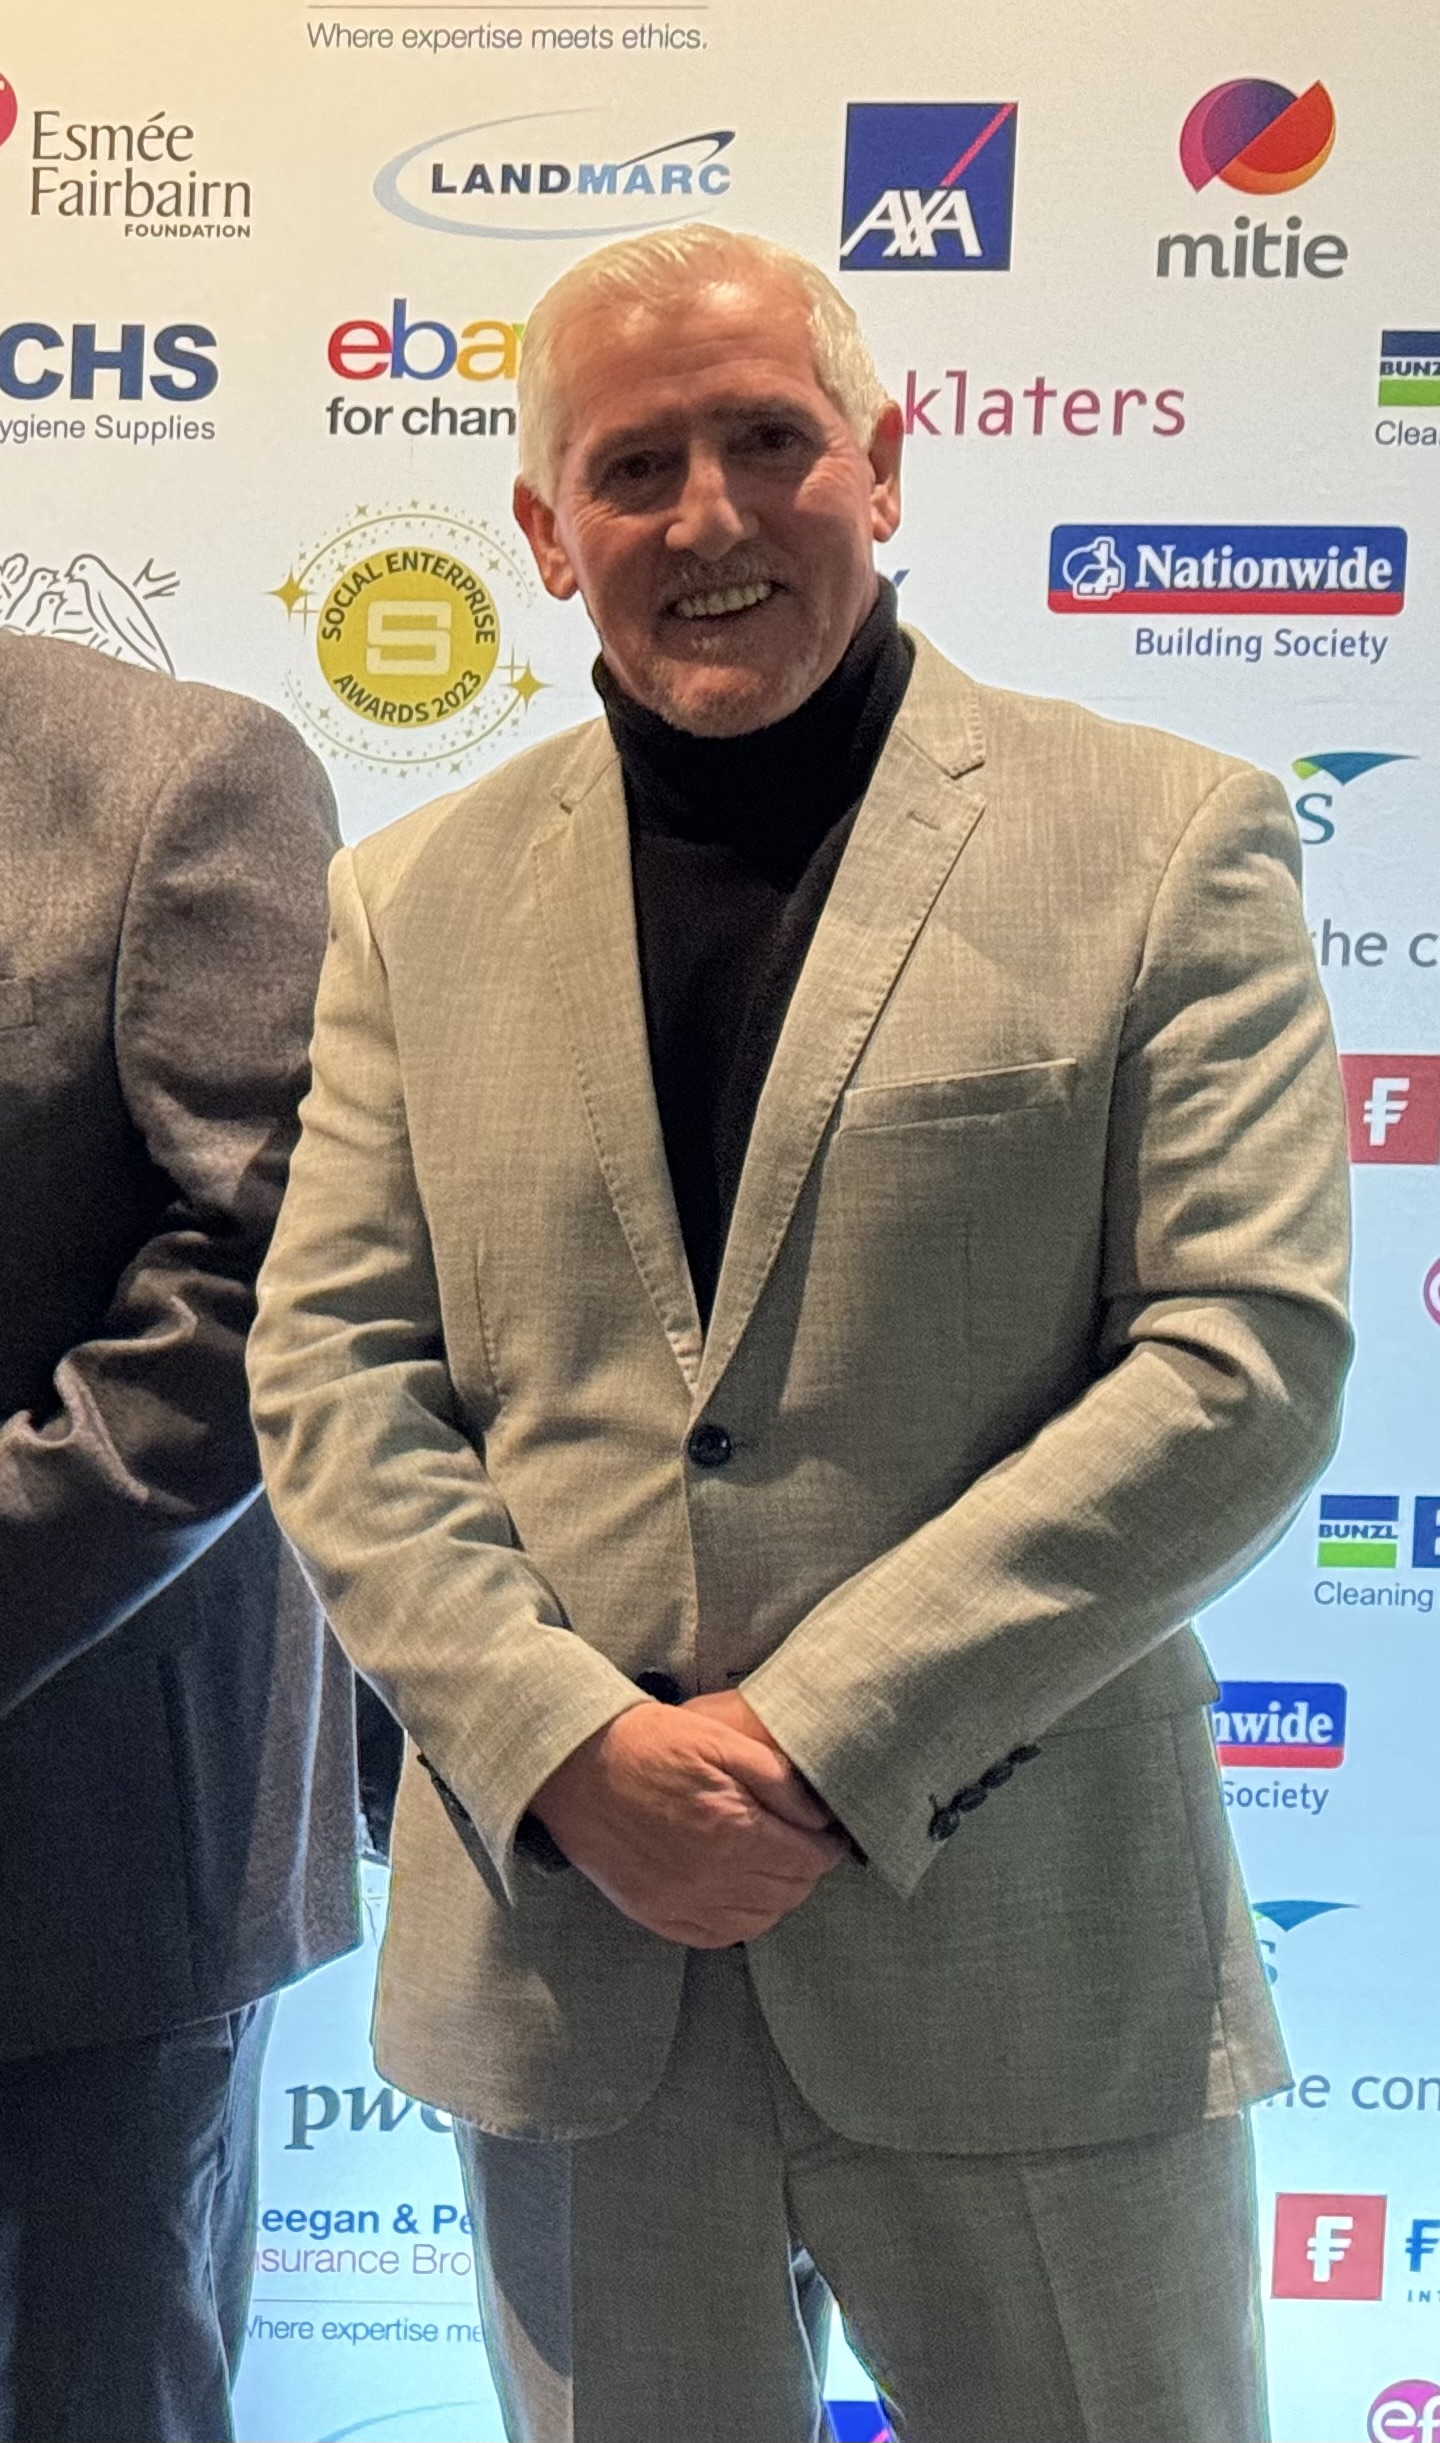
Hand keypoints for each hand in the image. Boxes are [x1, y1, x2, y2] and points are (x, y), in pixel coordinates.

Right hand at [529, 1701, 848, 1946]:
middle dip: (804, 1869)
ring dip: (775, 1896)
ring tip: (770, 1864)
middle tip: (800, 1843)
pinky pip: (717, 1936)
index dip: (825, 1846)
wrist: (574, 1766)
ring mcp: (681, 1903)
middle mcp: (711, 1878)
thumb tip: (819, 1814)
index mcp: (734, 1832)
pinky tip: (736, 1891)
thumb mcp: (720, 1739)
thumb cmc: (648, 1743)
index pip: (808, 1860)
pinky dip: (739, 1919)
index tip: (825, 1833)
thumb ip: (777, 1779)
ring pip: (758, 1920)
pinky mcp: (656, 1914)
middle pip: (788, 1893)